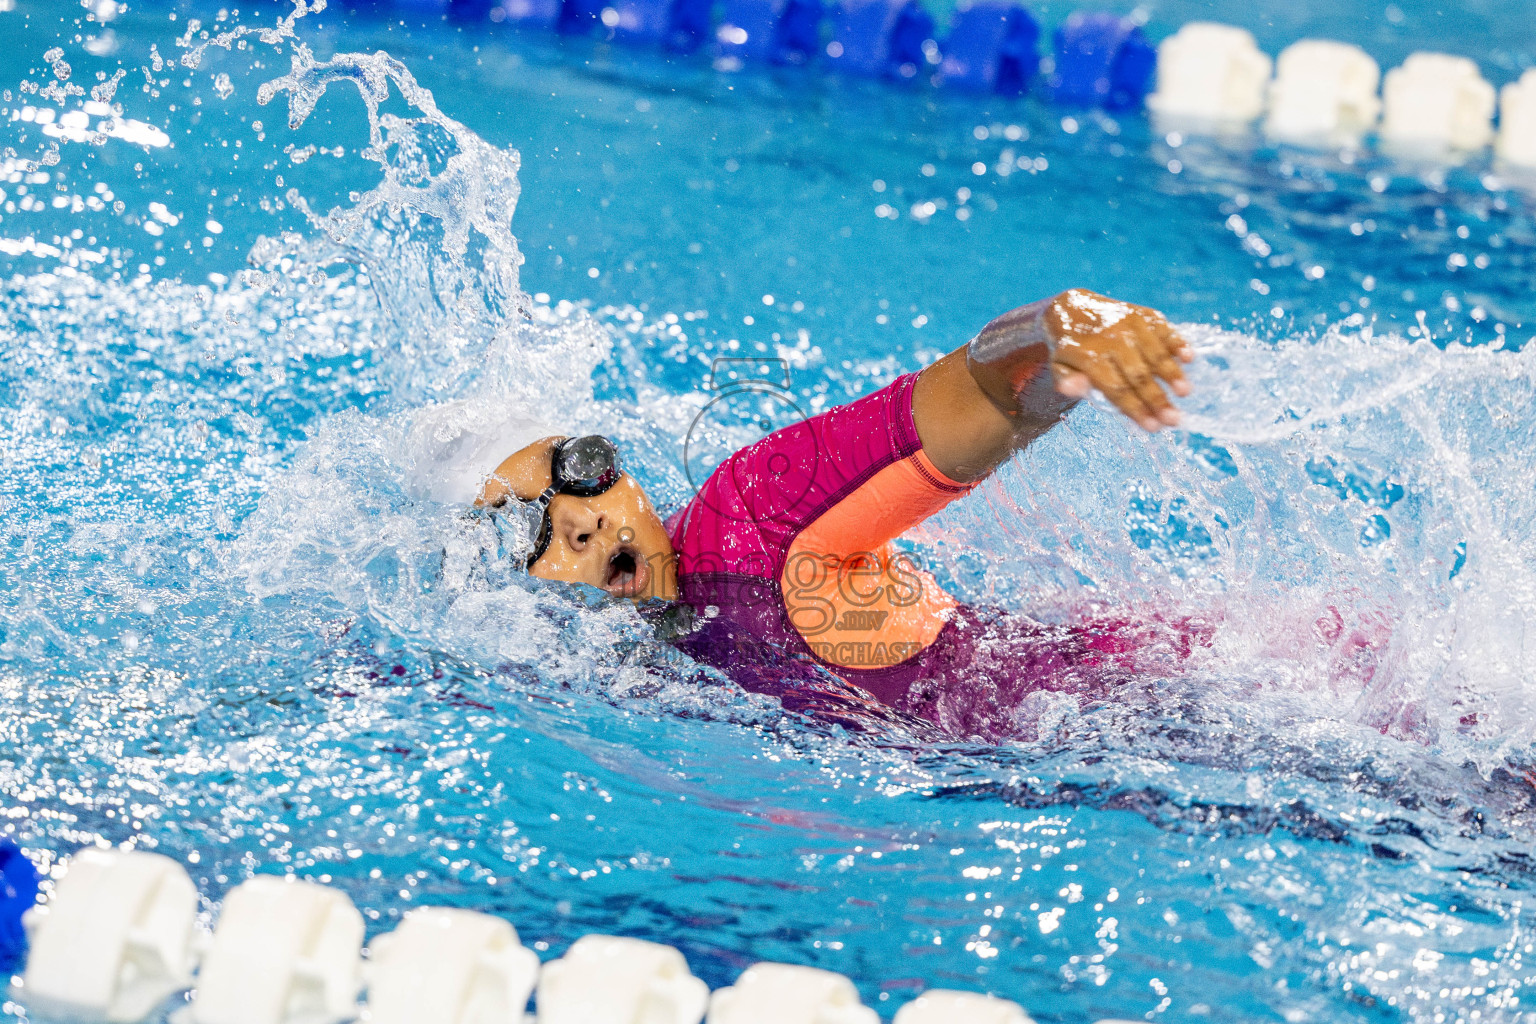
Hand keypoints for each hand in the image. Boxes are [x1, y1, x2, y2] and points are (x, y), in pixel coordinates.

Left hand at [1044, 289, 1193, 431]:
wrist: (1073, 308)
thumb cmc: (1069, 348)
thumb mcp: (1058, 365)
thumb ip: (1065, 380)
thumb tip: (1074, 389)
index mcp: (1089, 356)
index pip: (1116, 388)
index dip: (1136, 408)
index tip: (1153, 428)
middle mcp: (1111, 339)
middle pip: (1138, 374)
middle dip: (1157, 399)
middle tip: (1174, 420)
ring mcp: (1128, 325)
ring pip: (1154, 352)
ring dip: (1172, 373)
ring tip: (1185, 392)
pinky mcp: (1142, 314)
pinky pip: (1163, 329)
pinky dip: (1176, 342)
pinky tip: (1189, 358)